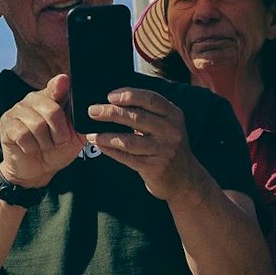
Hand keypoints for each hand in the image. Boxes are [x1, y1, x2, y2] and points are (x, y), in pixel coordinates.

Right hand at [0, 75, 85, 188]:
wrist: (37, 170)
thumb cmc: (56, 150)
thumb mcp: (74, 137)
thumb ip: (79, 121)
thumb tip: (86, 107)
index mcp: (51, 98)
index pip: (56, 87)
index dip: (60, 85)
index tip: (64, 80)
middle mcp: (33, 99)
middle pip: (52, 110)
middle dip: (59, 133)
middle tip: (58, 142)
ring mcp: (18, 110)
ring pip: (37, 125)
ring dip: (45, 143)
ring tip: (43, 146)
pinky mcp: (7, 124)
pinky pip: (22, 135)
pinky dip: (31, 147)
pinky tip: (30, 148)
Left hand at [85, 87, 199, 199]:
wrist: (184, 179)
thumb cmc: (167, 146)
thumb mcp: (166, 125)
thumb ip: (148, 112)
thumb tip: (113, 100)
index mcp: (174, 115)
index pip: (151, 99)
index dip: (129, 95)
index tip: (110, 96)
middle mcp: (171, 131)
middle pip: (137, 118)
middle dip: (111, 113)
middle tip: (92, 111)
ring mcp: (164, 151)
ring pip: (129, 141)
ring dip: (106, 136)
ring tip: (91, 134)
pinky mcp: (154, 168)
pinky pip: (127, 158)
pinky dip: (110, 150)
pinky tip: (99, 145)